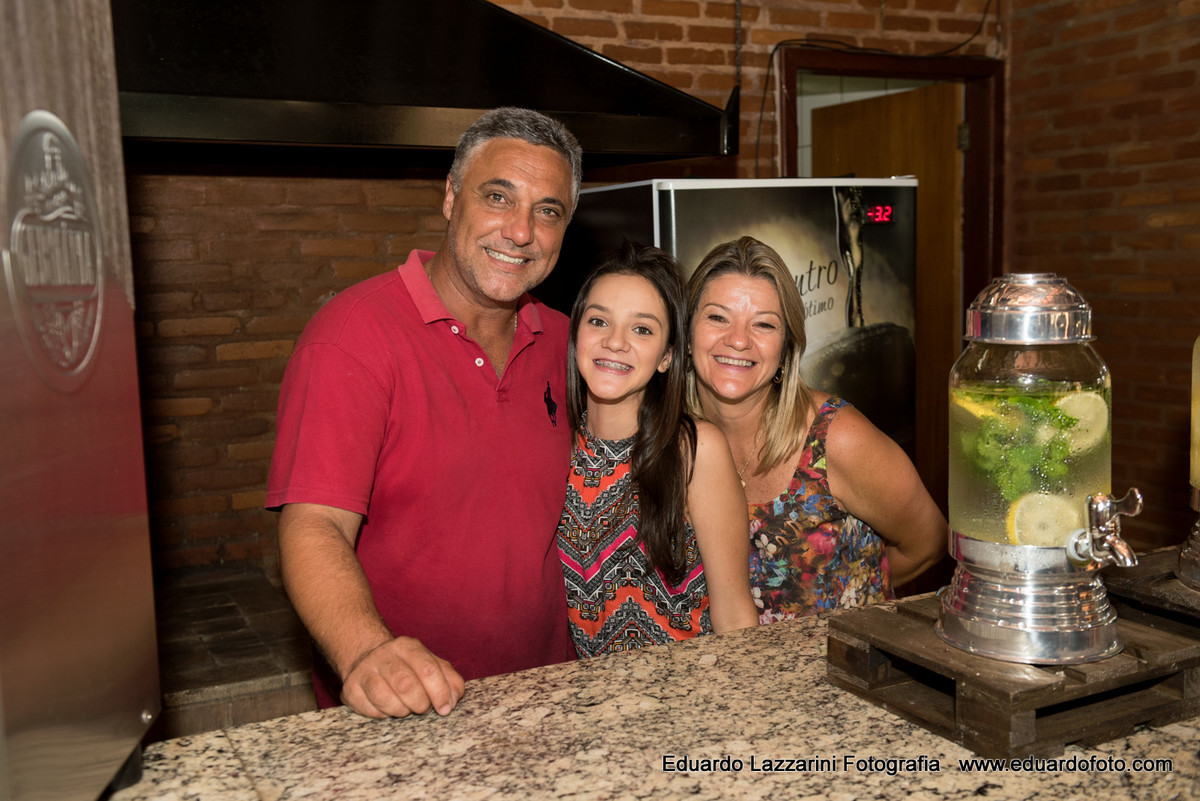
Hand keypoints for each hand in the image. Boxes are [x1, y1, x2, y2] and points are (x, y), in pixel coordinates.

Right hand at [339, 636, 465, 718]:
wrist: (366, 657)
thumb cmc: (407, 666)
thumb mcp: (431, 664)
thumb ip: (449, 679)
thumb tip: (453, 700)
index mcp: (407, 646)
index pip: (428, 669)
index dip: (440, 693)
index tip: (445, 708)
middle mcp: (384, 655)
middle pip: (406, 685)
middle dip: (420, 704)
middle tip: (423, 708)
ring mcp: (364, 671)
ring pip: (385, 699)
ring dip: (401, 711)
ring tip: (406, 708)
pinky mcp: (350, 689)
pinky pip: (370, 711)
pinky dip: (384, 715)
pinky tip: (388, 708)